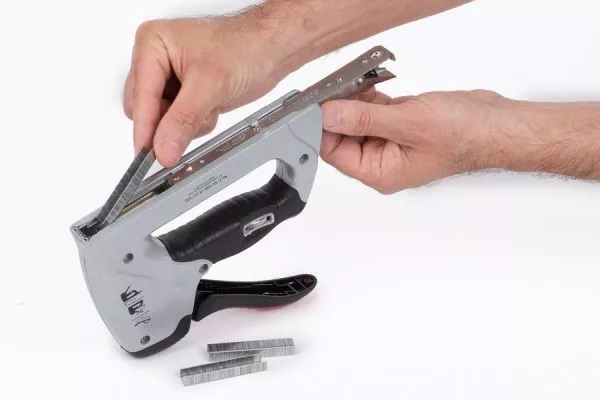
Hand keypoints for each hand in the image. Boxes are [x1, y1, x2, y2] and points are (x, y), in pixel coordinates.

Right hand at [123, 17, 288, 166]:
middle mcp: (155, 60)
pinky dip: (195, 123)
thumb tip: (163, 148)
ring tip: (209, 106)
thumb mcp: (210, 86)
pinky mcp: (183, 93)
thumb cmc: (245, 48)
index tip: (148, 155)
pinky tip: (211, 108)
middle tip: (196, 119)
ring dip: (186, 123)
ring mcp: (169, 78)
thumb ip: (182, 120)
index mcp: (152, 44)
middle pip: (145, 110)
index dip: (146, 127)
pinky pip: (176, 121)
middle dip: (172, 121)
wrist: (270, 50)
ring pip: (161, 120)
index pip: (139, 96)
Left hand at [320, 89, 510, 192]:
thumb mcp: (407, 124)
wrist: (497, 124)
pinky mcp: (400, 126)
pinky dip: (370, 98)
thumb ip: (364, 119)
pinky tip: (372, 85)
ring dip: (355, 101)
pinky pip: (374, 112)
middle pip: (343, 136)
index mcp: (380, 173)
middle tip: (337, 88)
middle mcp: (383, 162)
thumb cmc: (465, 136)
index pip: (335, 152)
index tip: (315, 105)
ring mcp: (392, 143)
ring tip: (358, 84)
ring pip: (358, 121)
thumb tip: (328, 116)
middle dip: (339, 111)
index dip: (322, 128)